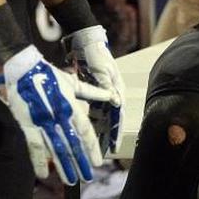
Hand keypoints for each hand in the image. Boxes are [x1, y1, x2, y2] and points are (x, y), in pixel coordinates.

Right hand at [0, 45, 111, 183]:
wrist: (24, 70)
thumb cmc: (50, 76)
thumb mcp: (73, 83)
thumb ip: (93, 92)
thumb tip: (112, 96)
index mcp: (71, 106)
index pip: (85, 132)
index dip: (92, 148)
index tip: (99, 162)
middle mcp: (58, 117)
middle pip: (72, 144)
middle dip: (80, 162)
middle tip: (87, 177)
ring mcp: (42, 122)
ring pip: (55, 148)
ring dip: (63, 166)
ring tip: (71, 180)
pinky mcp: (27, 125)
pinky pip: (34, 146)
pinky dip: (38, 161)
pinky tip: (43, 174)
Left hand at [66, 25, 123, 154]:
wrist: (85, 42)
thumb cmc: (96, 55)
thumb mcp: (103, 71)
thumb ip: (108, 88)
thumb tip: (116, 104)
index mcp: (116, 89)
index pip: (117, 115)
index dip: (115, 132)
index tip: (113, 148)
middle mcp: (110, 94)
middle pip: (109, 121)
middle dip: (105, 138)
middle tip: (100, 156)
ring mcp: (100, 95)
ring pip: (99, 119)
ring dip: (96, 134)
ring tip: (90, 150)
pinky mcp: (90, 93)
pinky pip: (89, 113)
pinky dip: (86, 124)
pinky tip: (80, 135)